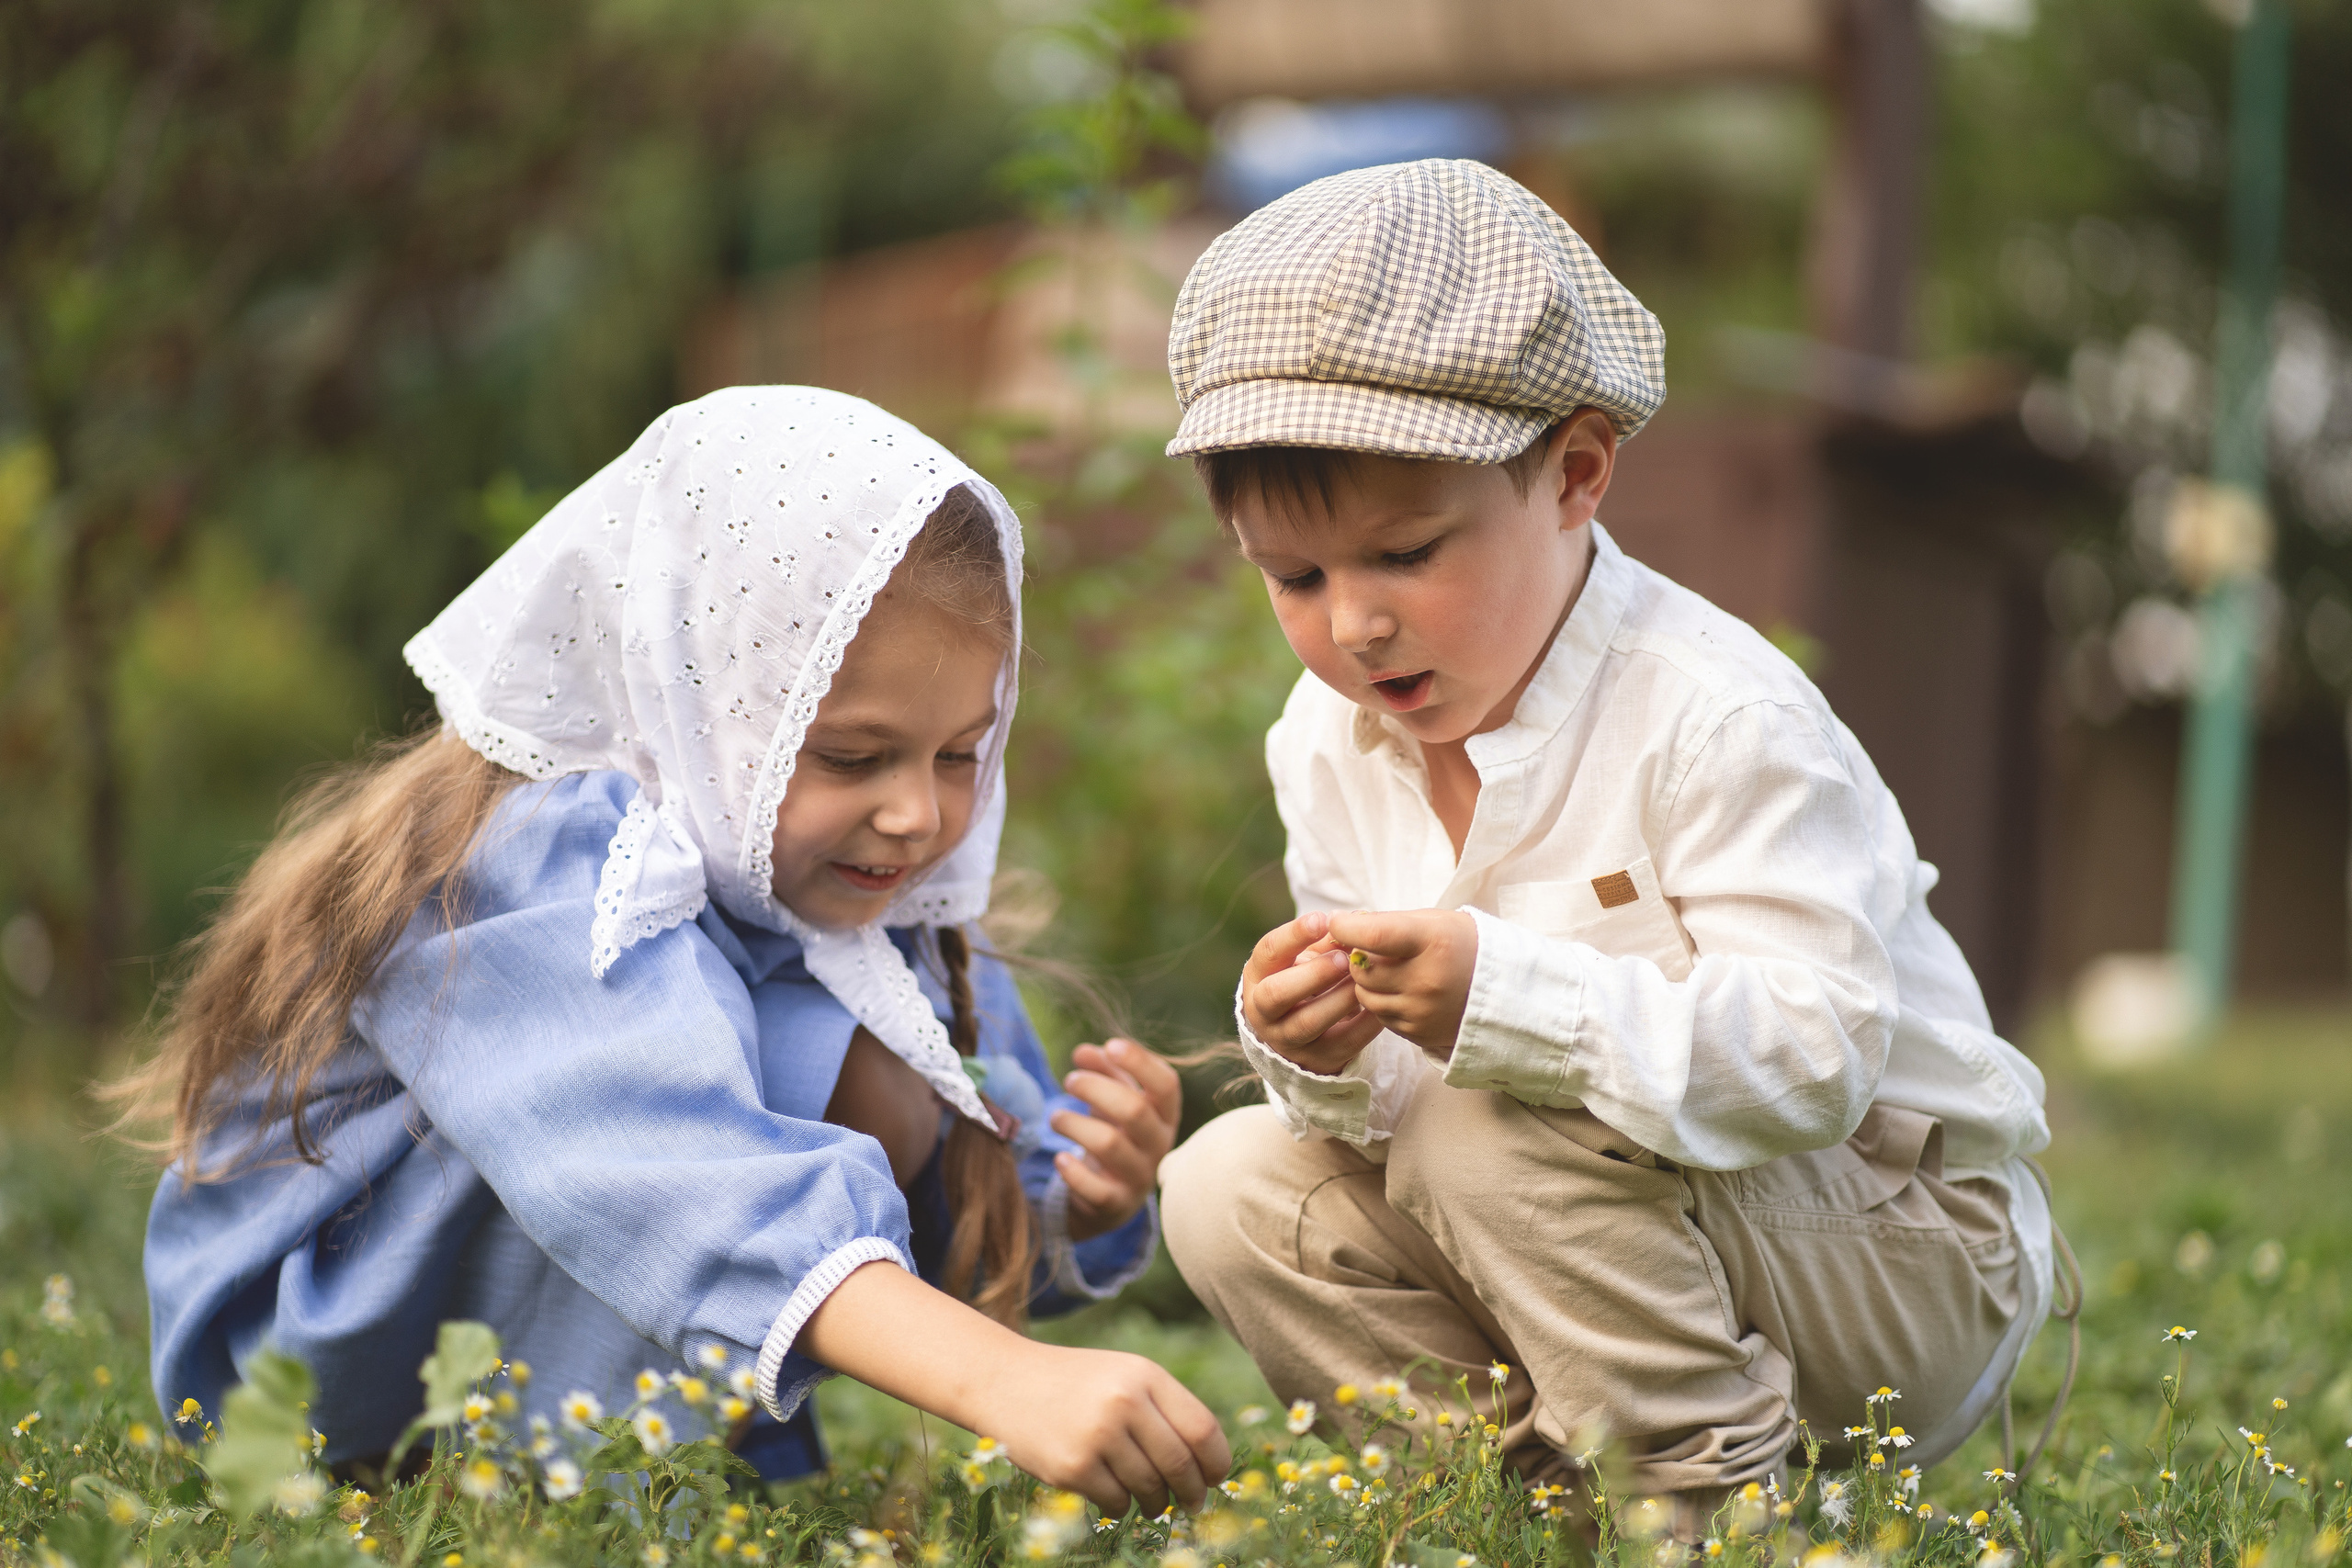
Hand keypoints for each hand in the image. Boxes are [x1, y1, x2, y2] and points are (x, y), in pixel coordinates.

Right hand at [798, 1262, 1228, 1516]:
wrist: (1005, 1382)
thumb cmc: (1076, 1384)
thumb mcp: (1124, 1377)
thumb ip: (1165, 1409)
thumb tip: (1210, 1465)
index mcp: (1144, 1375)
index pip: (1203, 1429)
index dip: (1217, 1462)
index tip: (1217, 1478)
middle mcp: (1124, 1402)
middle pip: (1181, 1464)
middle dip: (1194, 1491)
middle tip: (1194, 1503)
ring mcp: (1097, 1436)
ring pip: (1151, 1488)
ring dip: (1158, 1502)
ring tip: (1155, 1501)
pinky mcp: (1073, 1467)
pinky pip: (1117, 1502)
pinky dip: (1123, 1505)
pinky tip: (1117, 1495)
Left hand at [1051, 1038, 1180, 1240]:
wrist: (1111, 1196)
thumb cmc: (1116, 1133)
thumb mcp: (1115, 1098)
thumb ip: (1104, 1070)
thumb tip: (1083, 1051)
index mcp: (1165, 1115)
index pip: (1167, 1085)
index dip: (1141, 1062)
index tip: (1110, 1046)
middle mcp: (1159, 1145)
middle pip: (1134, 1110)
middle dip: (1095, 1088)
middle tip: (1069, 1080)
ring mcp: (1140, 1177)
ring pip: (1109, 1144)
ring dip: (1074, 1124)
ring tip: (1055, 1118)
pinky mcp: (1116, 1205)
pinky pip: (1096, 1189)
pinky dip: (1073, 1172)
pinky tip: (1060, 1159)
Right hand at [1239, 911, 1385, 1074]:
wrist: (1299, 1036)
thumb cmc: (1304, 982)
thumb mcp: (1303, 959)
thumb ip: (1324, 941)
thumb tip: (1353, 918)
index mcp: (1258, 977)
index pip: (1269, 952)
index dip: (1294, 935)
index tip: (1324, 920)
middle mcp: (1263, 1011)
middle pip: (1278, 993)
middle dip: (1314, 973)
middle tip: (1344, 958)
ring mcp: (1287, 1039)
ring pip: (1309, 1021)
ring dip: (1340, 998)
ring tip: (1363, 980)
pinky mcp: (1318, 1059)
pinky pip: (1344, 1043)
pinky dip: (1365, 1023)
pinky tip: (1380, 1005)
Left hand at [1324, 908, 1478, 1059]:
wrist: (1503, 989)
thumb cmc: (1461, 944)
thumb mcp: (1432, 921)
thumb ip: (1385, 923)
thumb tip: (1337, 924)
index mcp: (1433, 942)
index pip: (1374, 935)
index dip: (1346, 927)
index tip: (1336, 922)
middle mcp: (1427, 980)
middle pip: (1363, 969)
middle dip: (1357, 957)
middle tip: (1367, 948)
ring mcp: (1422, 1011)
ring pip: (1365, 996)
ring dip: (1367, 982)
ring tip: (1387, 970)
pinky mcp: (1419, 1033)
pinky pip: (1380, 1016)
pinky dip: (1382, 1002)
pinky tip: (1401, 990)